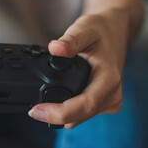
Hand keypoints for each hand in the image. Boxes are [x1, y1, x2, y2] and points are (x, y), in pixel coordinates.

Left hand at [28, 9, 129, 128]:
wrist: (114, 32)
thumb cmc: (101, 30)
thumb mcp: (85, 28)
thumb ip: (71, 40)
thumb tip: (55, 48)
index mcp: (110, 78)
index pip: (85, 104)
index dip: (58, 113)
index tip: (36, 111)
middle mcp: (112, 94)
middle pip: (79, 116)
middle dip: (54, 116)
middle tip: (33, 110)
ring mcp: (109, 102)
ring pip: (79, 118)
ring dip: (60, 115)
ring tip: (44, 103)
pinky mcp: (103, 104)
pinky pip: (81, 115)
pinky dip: (67, 111)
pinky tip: (58, 99)